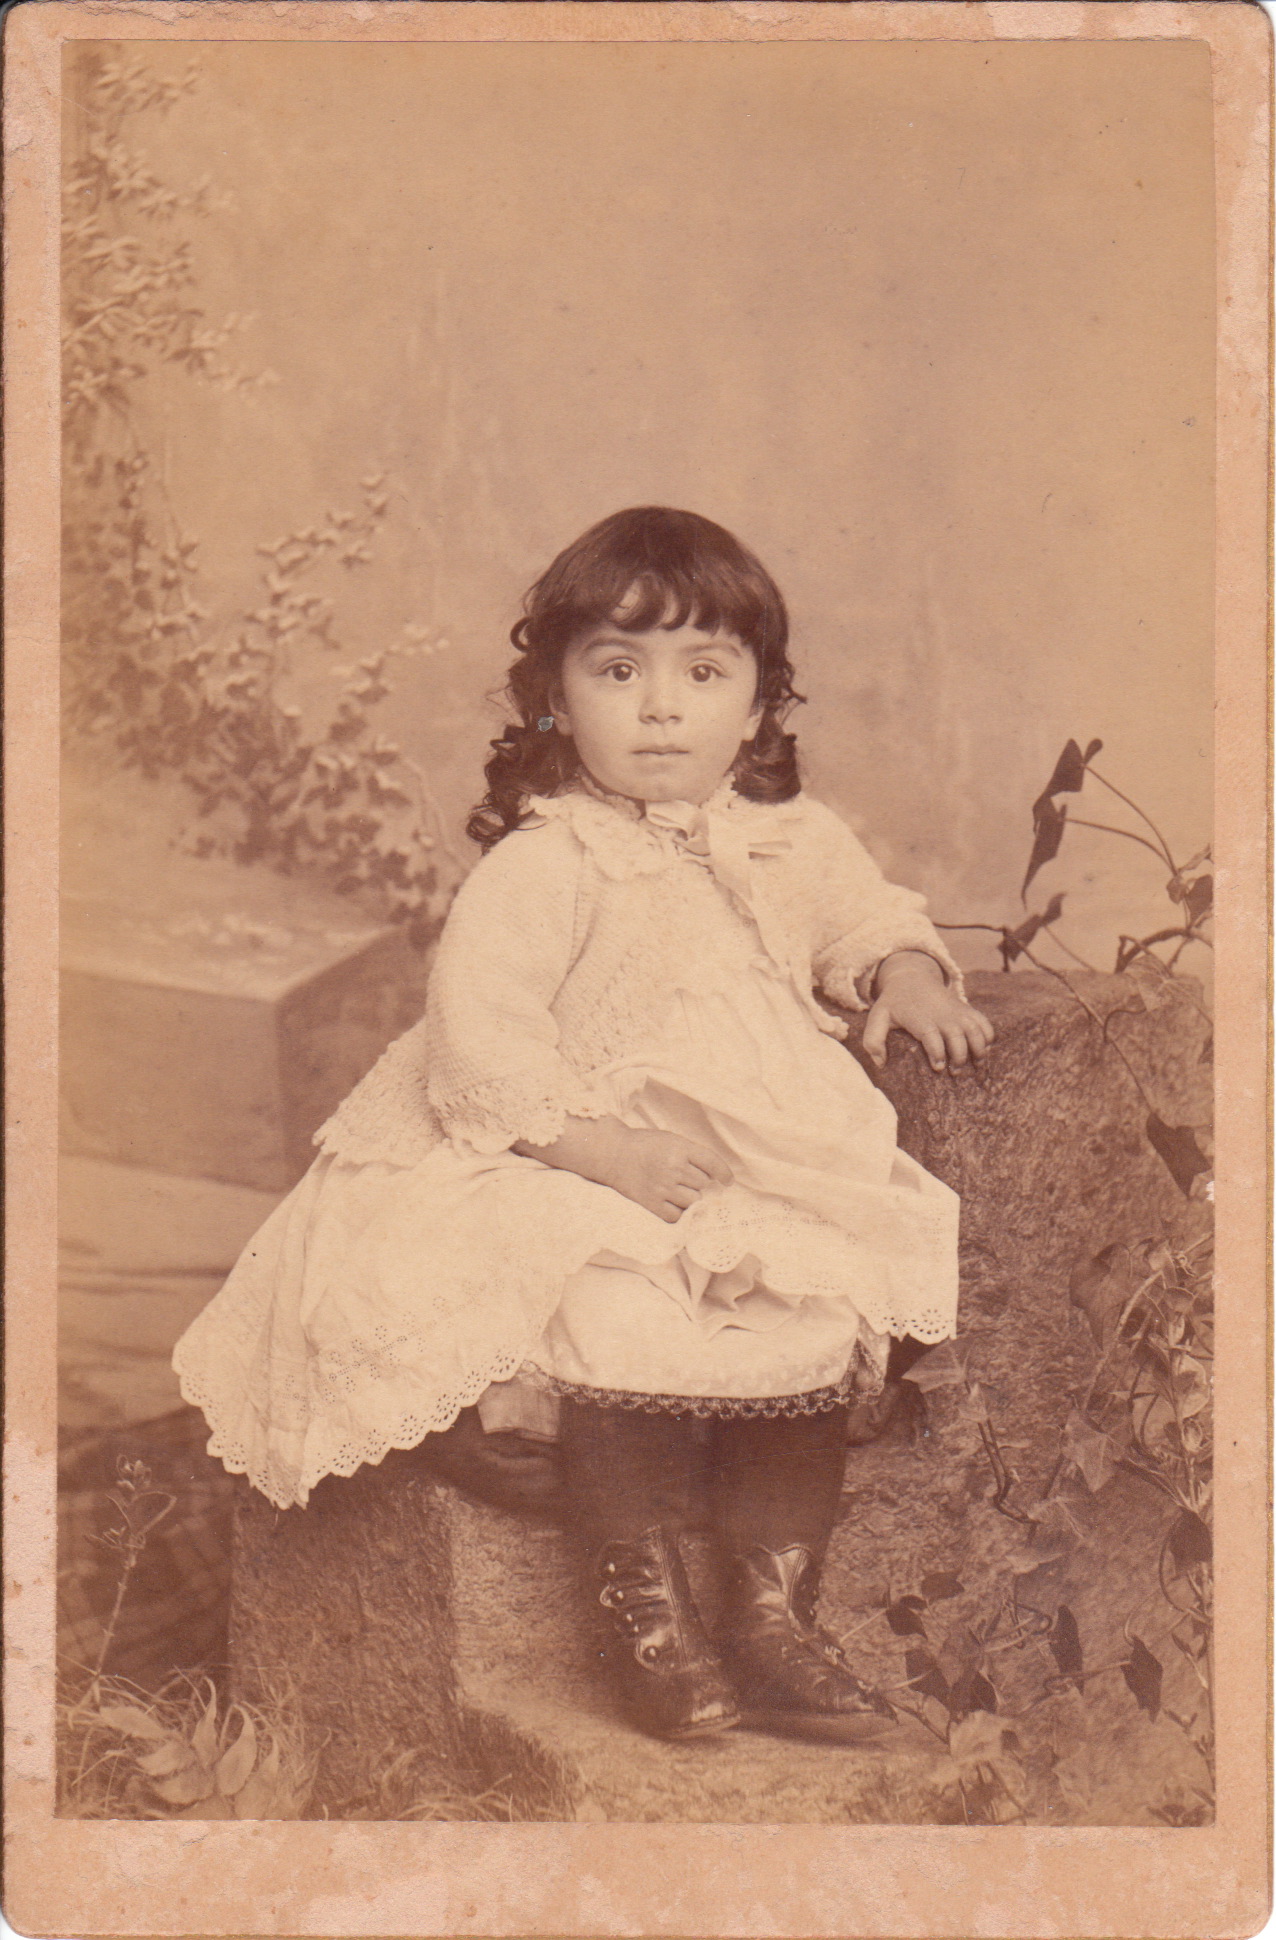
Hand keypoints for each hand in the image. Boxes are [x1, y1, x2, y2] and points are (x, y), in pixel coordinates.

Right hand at [599, 1125, 732, 1222]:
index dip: (724, 1173)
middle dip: (698, 1183)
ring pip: (693, 1201)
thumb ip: (691, 1155)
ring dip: (690, 1198)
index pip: (711, 1162)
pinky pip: (677, 1215)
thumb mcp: (671, 1139)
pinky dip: (678, 1212)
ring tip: (677, 1189)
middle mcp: (672, 1168)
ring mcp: (662, 1187)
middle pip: (703, 1184)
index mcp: (679, 1148)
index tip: (728, 1181)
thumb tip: (714, 1178)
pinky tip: (671, 1202)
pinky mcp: (651, 1203)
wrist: (613, 1154)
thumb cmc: (645, 1145)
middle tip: (684, 1178)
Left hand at [862, 952, 993, 1073]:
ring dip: (979, 1049)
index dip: (937, 1053)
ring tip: (977, 1065)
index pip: (932, 1036)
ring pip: (975, 1030)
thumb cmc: (894, 1003)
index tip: (938, 1067)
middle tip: (955, 1073)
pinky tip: (985, 1049)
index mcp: (920, 1019)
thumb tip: (880, 1063)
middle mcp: (942, 1015)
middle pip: (958, 1036)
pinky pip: (984, 1023)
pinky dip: (989, 1036)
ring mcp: (956, 1012)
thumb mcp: (878, 1017)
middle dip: (960, 1057)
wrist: (912, 977)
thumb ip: (873, 1039)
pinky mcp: (966, 1011)